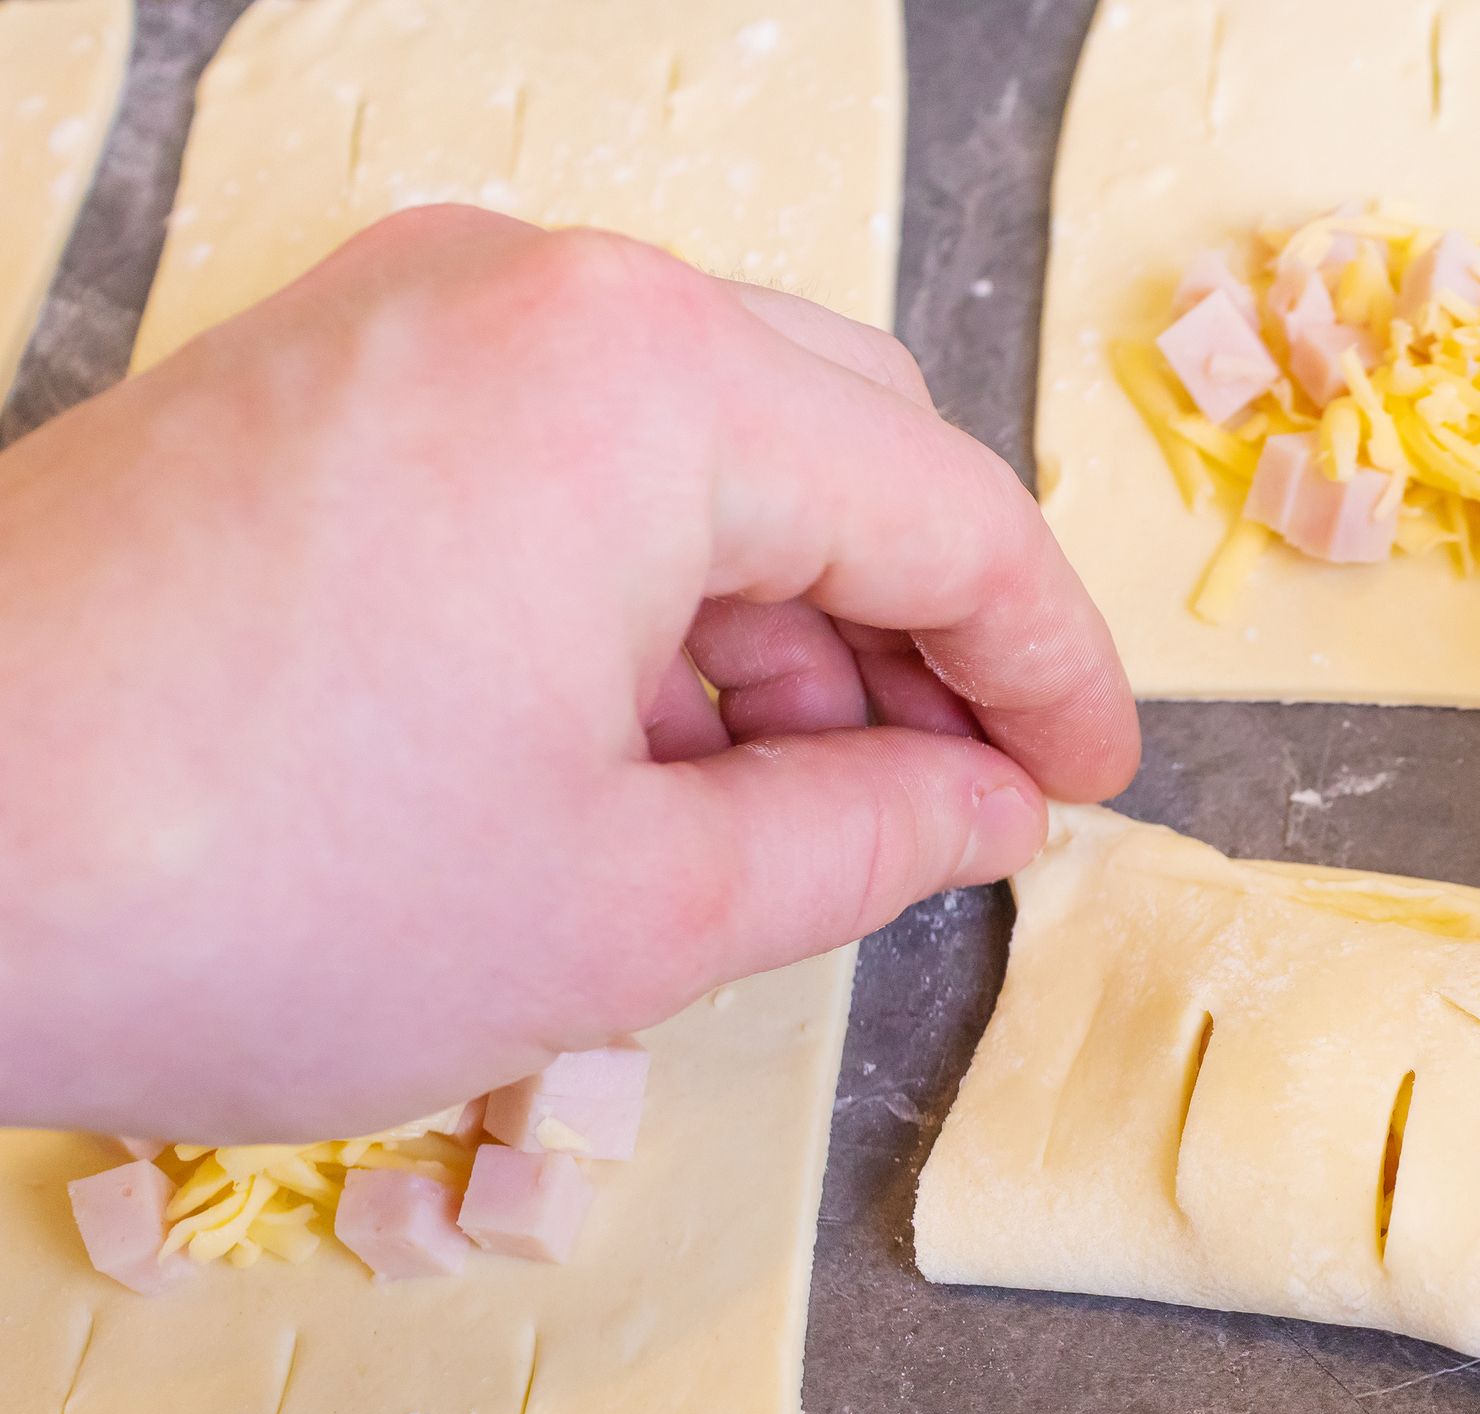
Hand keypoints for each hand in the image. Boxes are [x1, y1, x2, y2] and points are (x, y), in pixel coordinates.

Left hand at [0, 205, 1136, 1141]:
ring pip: (701, 438)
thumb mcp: (628, 911)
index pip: (948, 510)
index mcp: (644, 385)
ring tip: (783, 810)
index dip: (1051, 668)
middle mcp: (534, 290)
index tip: (1091, 784)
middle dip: (922, 629)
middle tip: (957, 800)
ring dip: (782, 617)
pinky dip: (644, 588)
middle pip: (839, 434)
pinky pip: (561, 448)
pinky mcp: (316, 377)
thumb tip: (983, 812)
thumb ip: (862, 839)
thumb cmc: (242, 891)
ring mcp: (405, 313)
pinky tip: (637, 744)